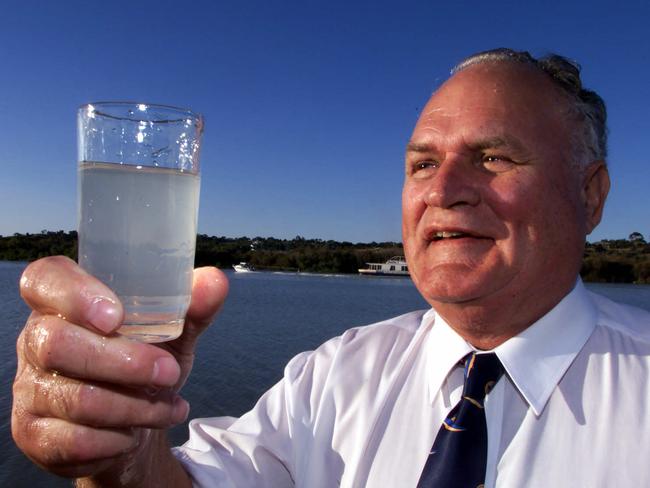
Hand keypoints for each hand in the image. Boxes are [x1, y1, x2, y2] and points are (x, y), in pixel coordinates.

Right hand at [11, 256, 228, 481]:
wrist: (134, 423)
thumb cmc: (146, 362)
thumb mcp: (174, 333)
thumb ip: (191, 307)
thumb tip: (215, 281)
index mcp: (63, 302)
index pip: (44, 279)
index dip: (73, 294)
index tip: (117, 316)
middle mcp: (35, 340)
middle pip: (57, 343)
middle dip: (124, 362)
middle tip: (169, 372)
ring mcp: (29, 389)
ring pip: (75, 398)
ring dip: (134, 407)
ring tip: (169, 406)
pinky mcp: (34, 434)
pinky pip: (73, 441)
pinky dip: (118, 439)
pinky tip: (137, 434)